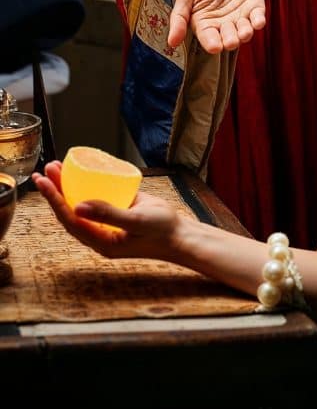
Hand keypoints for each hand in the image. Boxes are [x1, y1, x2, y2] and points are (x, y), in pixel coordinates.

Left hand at [31, 162, 183, 261]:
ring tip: (57, 167)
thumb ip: (109, 214)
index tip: (43, 182)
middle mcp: (99, 233)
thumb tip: (77, 207)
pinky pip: (96, 198)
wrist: (181, 234)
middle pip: (70, 211)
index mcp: (100, 241)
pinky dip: (86, 185)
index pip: (69, 219)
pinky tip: (82, 172)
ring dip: (67, 186)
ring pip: (80, 203)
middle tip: (45, 170)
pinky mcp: (116, 211)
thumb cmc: (161, 231)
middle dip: (55, 191)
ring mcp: (107, 223)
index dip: (54, 199)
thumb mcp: (136, 221)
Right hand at [168, 0, 265, 52]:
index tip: (215, 47)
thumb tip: (171, 43)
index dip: (213, 44)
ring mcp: (241, 18)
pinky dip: (259, 21)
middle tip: (230, 41)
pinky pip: (258, 17)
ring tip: (244, 33)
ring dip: (246, 33)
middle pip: (229, 39)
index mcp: (207, 26)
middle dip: (231, 40)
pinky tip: (259, 22)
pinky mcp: (255, 8)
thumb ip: (179, 18)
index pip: (210, 40)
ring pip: (245, 31)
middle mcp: (226, 27)